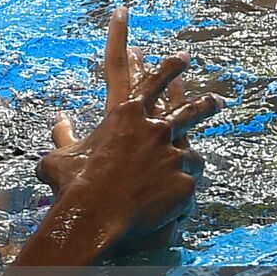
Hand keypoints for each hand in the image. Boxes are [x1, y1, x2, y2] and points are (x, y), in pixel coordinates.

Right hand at [37, 8, 223, 256]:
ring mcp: (172, 156)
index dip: (168, 68)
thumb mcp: (60, 156)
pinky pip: (187, 181)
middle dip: (203, 102)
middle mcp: (154, 130)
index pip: (151, 83)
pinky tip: (181, 193)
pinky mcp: (183, 182)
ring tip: (210, 157)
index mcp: (125, 116)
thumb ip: (63, 135)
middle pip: (187, 110)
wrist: (94, 217)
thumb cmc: (73, 184)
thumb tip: (60, 120)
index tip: (182, 58)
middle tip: (216, 98)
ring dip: (198, 149)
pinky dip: (181, 186)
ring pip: (194, 147)